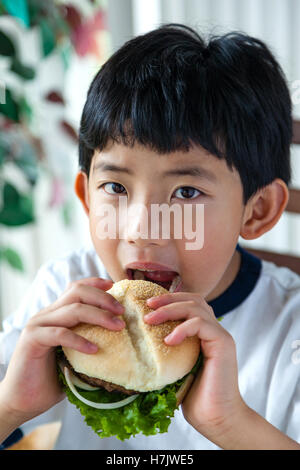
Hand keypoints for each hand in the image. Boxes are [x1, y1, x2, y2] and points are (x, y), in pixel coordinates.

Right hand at [0, 277, 124, 425]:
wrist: (23, 401)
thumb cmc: (52, 379)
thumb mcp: (75, 356)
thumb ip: (89, 341)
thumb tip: (121, 338)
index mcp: (56, 314)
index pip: (76, 288)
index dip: (95, 284)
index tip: (114, 286)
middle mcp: (47, 314)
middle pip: (77, 292)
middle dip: (103, 298)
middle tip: (122, 311)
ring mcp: (38, 325)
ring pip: (73, 309)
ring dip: (99, 315)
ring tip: (117, 327)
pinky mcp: (32, 340)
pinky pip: (60, 334)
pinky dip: (79, 340)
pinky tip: (94, 350)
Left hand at [144, 291, 245, 442]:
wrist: (217, 419)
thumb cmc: (195, 399)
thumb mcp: (175, 368)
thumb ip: (167, 352)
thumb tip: (139, 343)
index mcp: (204, 334)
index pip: (189, 304)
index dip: (169, 299)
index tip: (147, 304)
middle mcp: (214, 331)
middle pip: (193, 299)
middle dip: (168, 298)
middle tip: (147, 304)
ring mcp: (220, 335)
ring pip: (196, 307)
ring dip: (170, 309)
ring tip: (150, 319)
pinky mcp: (223, 343)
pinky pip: (201, 324)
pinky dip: (182, 328)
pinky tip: (168, 340)